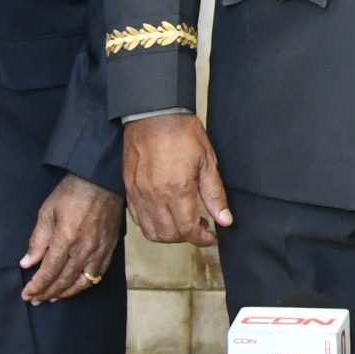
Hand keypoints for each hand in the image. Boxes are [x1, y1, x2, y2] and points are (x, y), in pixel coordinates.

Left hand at [19, 174, 124, 303]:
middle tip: (36, 299)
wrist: (102, 179)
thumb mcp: (48, 212)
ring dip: (66, 293)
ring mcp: (100, 250)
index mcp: (66, 239)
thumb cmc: (72, 192)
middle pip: (64, 280)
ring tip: (53, 297)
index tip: (26, 295)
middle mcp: (84, 249)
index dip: (37, 286)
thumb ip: (37, 240)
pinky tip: (76, 286)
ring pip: (82, 282)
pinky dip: (85, 284)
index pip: (49, 272)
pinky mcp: (110, 247)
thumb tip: (27, 263)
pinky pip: (98, 274)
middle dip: (48, 293)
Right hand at [121, 113, 233, 247]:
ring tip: (183, 223)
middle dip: (187, 237)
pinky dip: (151, 225)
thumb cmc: (182, 133)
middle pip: (169, 235)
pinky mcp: (129, 189)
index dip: (202, 239)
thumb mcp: (207, 161)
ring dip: (169, 235)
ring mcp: (139, 195)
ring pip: (151, 231)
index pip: (188, 229)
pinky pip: (137, 219)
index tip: (212, 237)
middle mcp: (155, 197)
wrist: (153, 114)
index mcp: (177, 190)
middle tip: (200, 228)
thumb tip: (225, 220)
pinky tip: (164, 215)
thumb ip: (214, 194)